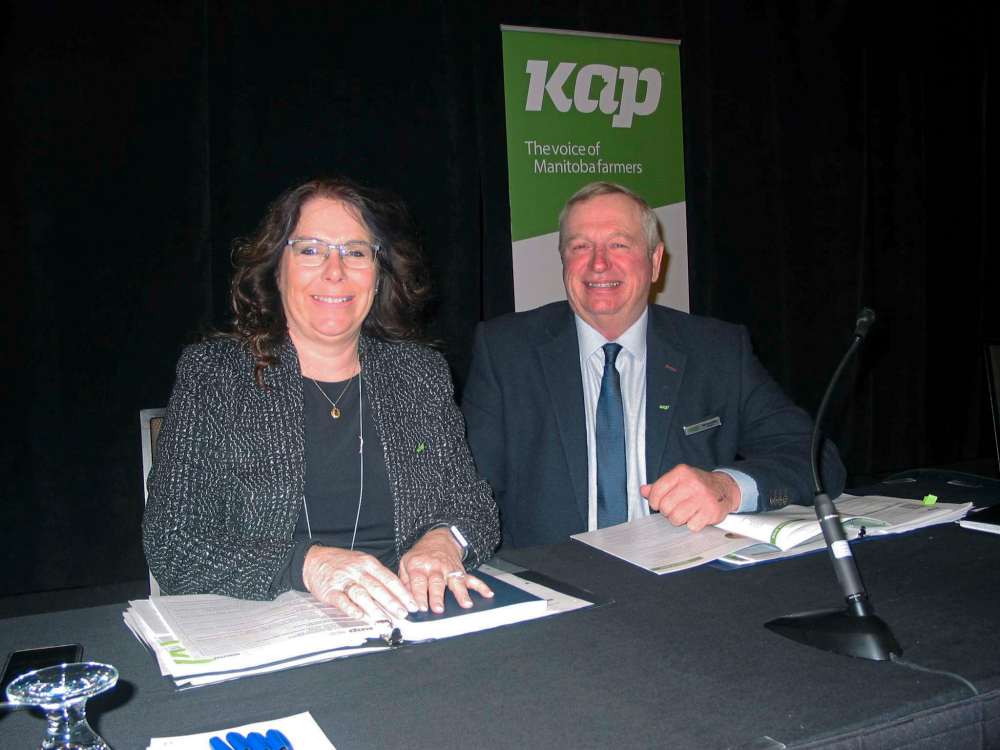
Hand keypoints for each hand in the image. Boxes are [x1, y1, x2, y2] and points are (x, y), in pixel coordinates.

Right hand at [302, 545, 416, 620]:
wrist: (314, 559)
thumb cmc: (342, 563)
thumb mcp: (362, 563)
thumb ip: (378, 577)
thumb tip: (397, 594)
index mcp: (368, 563)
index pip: (389, 579)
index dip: (402, 593)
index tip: (412, 604)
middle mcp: (357, 571)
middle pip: (378, 587)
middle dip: (392, 602)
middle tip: (403, 614)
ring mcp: (343, 580)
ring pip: (362, 594)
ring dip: (374, 608)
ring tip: (385, 620)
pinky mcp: (330, 591)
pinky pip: (342, 601)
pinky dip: (352, 609)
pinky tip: (360, 616)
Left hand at [399, 527, 493, 613]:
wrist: (438, 538)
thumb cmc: (421, 554)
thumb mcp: (405, 563)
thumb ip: (404, 582)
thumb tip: (404, 600)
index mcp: (418, 566)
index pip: (417, 582)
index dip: (418, 595)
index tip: (420, 608)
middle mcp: (435, 567)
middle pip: (436, 583)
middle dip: (437, 596)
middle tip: (438, 609)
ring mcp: (449, 569)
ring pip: (455, 581)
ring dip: (460, 593)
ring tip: (466, 604)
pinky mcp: (460, 571)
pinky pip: (471, 578)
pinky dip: (480, 586)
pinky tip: (488, 594)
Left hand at [640, 464, 740, 530]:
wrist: (724, 488)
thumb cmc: (697, 485)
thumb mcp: (678, 480)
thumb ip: (659, 486)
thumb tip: (643, 490)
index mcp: (681, 473)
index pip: (656, 492)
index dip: (655, 502)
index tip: (660, 503)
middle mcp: (692, 483)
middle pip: (665, 507)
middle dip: (668, 512)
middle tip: (676, 509)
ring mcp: (703, 497)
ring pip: (677, 518)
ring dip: (679, 520)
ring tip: (686, 513)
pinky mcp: (712, 511)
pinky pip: (692, 526)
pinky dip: (693, 524)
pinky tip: (697, 516)